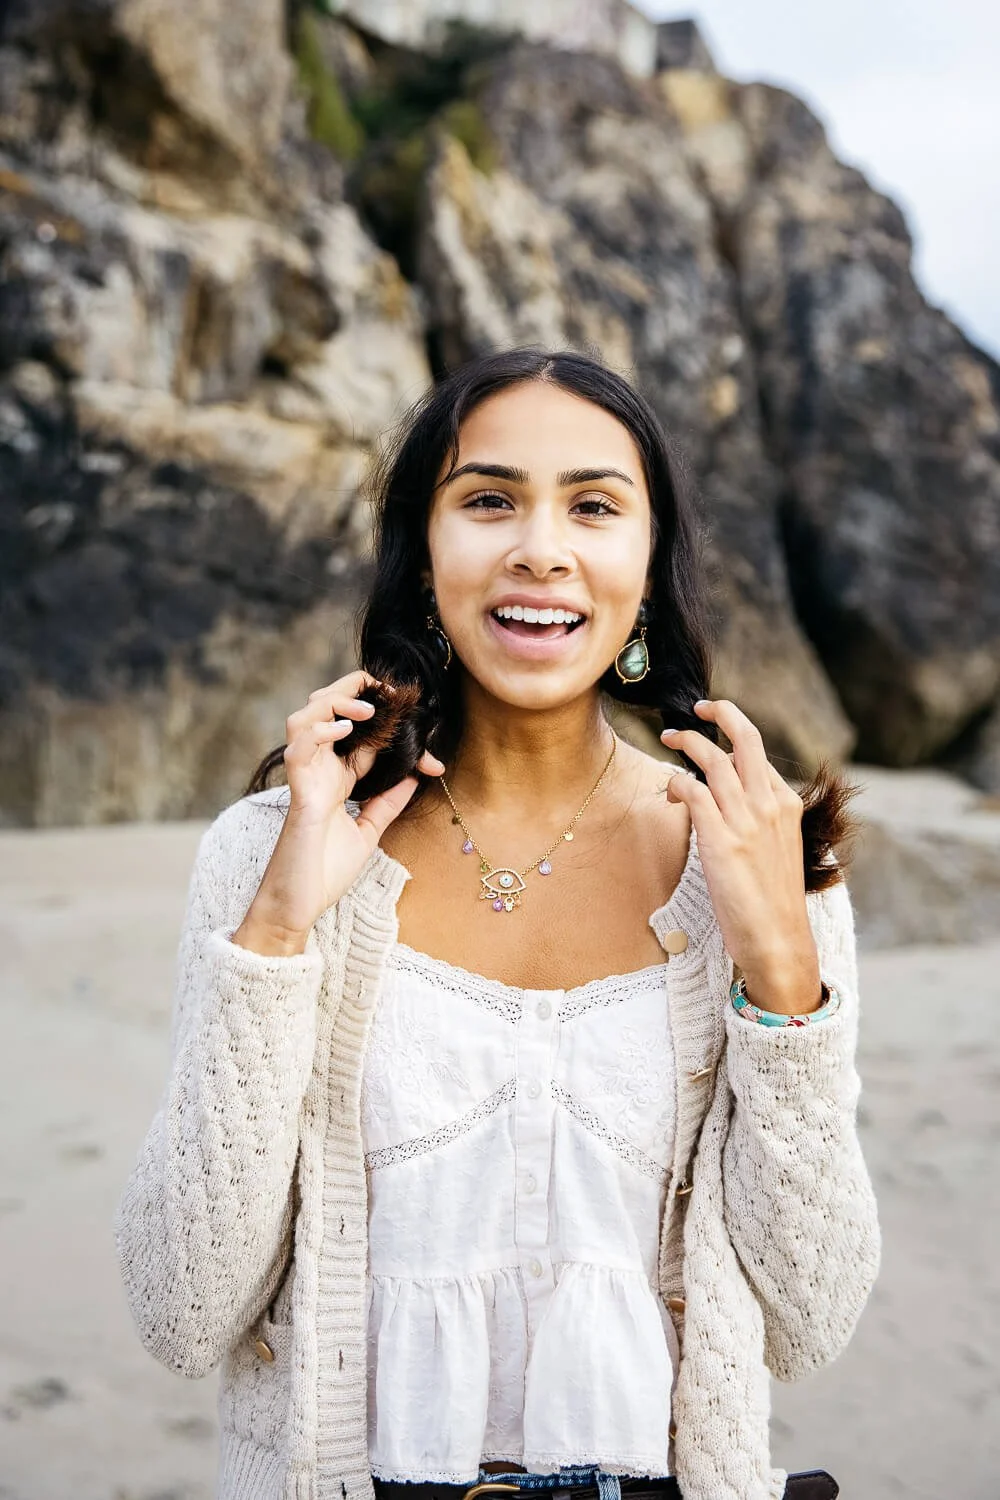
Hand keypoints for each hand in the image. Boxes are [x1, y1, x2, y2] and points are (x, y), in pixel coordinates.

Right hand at [234, 671, 442, 954]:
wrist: (299, 907)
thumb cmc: (324, 873)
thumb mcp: (368, 833)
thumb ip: (387, 803)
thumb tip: (413, 776)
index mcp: (335, 778)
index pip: (358, 732)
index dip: (389, 724)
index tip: (424, 735)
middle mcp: (318, 771)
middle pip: (324, 710)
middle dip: (352, 691)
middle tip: (387, 694)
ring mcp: (305, 779)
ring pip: (304, 717)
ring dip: (334, 702)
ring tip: (366, 708)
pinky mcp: (300, 794)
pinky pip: (300, 748)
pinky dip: (320, 731)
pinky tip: (346, 729)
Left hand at [661, 700, 821, 1014]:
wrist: (777, 939)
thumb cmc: (772, 901)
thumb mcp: (778, 849)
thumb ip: (760, 820)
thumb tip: (729, 800)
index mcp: (786, 805)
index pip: (759, 756)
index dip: (734, 739)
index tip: (716, 733)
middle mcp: (769, 805)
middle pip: (746, 738)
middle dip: (721, 712)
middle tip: (697, 707)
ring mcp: (746, 820)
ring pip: (713, 759)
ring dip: (687, 742)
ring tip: (669, 738)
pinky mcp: (720, 839)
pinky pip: (693, 790)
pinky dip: (678, 781)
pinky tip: (670, 789)